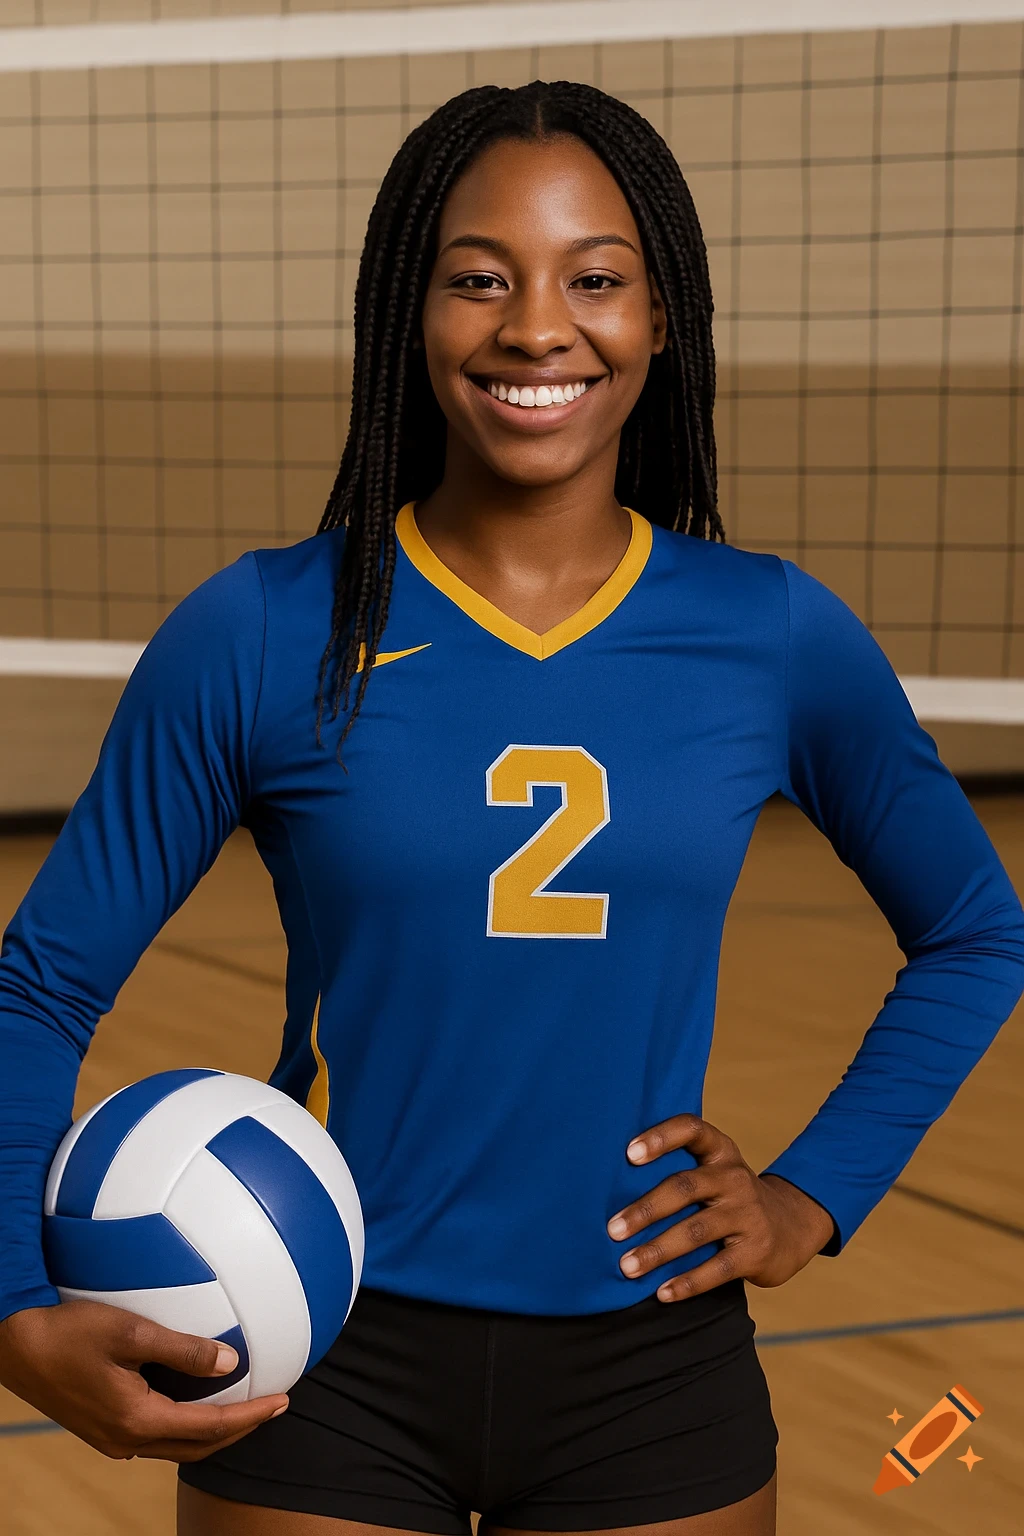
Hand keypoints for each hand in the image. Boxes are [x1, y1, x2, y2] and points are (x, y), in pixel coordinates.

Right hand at [0, 1300, 287, 1460]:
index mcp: (138, 1419)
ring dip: (214, 1431)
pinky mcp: (103, 1429)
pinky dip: (188, 1425)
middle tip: (273, 1406)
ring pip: (178, 1446)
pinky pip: (158, 1435)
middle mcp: (127, 1440)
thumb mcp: (131, 1331)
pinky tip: (196, 1400)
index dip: (252, 1416)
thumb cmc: (68, 1331)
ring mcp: (113, 1439)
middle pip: (199, 1447)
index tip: (283, 1400)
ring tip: (244, 1406)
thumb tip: (230, 1365)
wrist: (15, 1346)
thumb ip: (182, 1348)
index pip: (211, 1427)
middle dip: (240, 1430)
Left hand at [606, 1114, 834, 1301]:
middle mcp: (734, 1177)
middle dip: (644, 1210)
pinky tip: (662, 1293)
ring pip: (696, 1231)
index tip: (628, 1154)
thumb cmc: (729, 1196)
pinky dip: (687, 1283)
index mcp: (720, 1151)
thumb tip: (608, 1186)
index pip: (691, 1130)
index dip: (661, 1137)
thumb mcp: (714, 1171)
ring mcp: (748, 1214)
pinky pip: (717, 1269)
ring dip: (657, 1251)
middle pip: (684, 1187)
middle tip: (612, 1230)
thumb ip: (677, 1170)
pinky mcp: (756, 1251)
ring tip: (627, 1266)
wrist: (792, 1225)